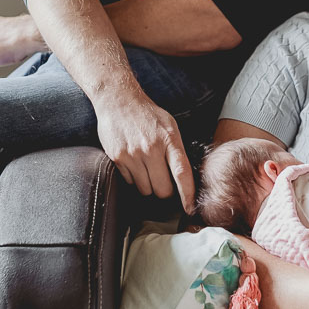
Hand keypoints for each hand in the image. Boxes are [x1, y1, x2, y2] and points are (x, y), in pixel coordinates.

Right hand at [94, 86, 194, 213]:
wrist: (119, 100)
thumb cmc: (147, 114)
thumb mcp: (170, 125)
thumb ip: (177, 149)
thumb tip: (185, 176)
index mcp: (169, 139)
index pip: (182, 173)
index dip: (187, 194)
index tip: (190, 208)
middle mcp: (152, 148)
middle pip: (162, 190)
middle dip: (164, 191)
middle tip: (162, 180)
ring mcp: (134, 154)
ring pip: (145, 189)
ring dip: (148, 184)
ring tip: (146, 167)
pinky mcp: (118, 158)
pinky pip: (130, 182)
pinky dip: (133, 177)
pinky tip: (133, 161)